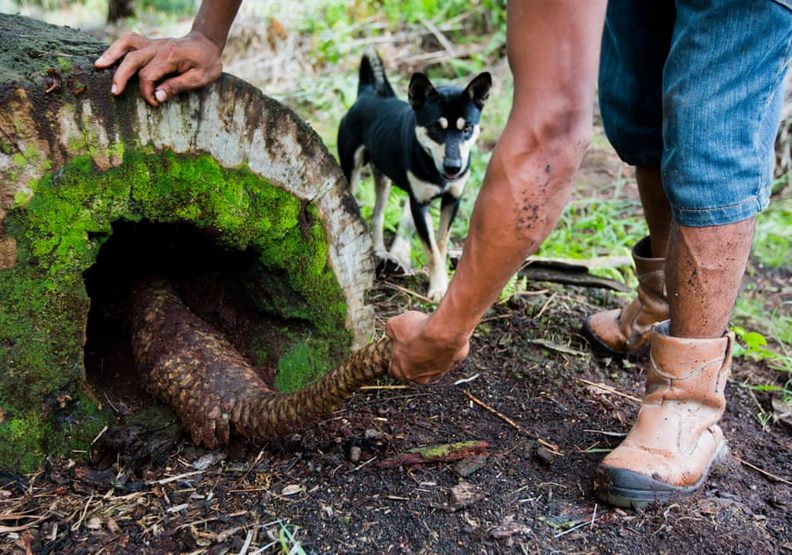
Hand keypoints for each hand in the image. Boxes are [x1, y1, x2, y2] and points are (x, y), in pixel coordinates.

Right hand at [94, 30, 222, 105]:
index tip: (154, 104)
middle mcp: (158, 47)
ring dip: (112, 54)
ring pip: (127, 44)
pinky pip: (130, 40)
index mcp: (169, 57)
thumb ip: (178, 86)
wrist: (207, 44)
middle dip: (122, 76)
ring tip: (98, 66)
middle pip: (133, 59)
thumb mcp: (200, 78)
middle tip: (115, 93)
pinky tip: (109, 56)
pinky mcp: (150, 43)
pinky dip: (118, 46)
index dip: (147, 91)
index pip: (148, 75)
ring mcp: (152, 43)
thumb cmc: (206, 63)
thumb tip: (157, 97)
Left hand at [386, 311, 469, 384]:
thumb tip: (391, 331)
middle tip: (415, 338)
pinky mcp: (452, 366)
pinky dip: (444, 349)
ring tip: (430, 335)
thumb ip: (390, 330)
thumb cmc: (417, 331)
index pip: (393, 369)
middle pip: (413, 368)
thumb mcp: (394, 324)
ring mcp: (437, 373)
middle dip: (413, 355)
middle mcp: (418, 377)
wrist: (443, 332)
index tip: (398, 345)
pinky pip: (446, 358)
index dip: (395, 356)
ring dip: (430, 353)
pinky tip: (443, 336)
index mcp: (400, 371)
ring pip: (431, 364)